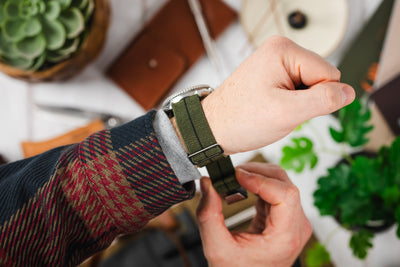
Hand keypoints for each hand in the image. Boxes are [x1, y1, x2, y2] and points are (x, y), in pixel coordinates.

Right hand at [196, 162, 311, 266]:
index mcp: (286, 237)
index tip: (237, 175)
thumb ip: (209, 215)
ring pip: (281, 183)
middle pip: (285, 184)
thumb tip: (208, 183)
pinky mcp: (286, 216)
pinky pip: (276, 190)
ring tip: (235, 178)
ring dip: (258, 176)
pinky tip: (243, 185)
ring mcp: (294, 221)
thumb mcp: (217, 248)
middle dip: (258, 173)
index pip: (285, 194)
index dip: (260, 180)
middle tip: (232, 173)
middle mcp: (296, 227)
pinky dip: (259, 184)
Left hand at [202, 36, 354, 153]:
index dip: (317, 99)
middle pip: (320, 78)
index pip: (330, 74)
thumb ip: (324, 100)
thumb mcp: (287, 113)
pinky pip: (296, 89)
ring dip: (297, 103)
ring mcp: (274, 61)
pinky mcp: (271, 73)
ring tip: (272, 109)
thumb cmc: (239, 120)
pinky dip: (288, 103)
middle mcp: (279, 50)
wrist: (212, 128)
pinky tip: (269, 107)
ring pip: (309, 86)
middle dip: (306, 101)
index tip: (290, 108)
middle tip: (279, 110)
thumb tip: (349, 92)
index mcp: (284, 50)